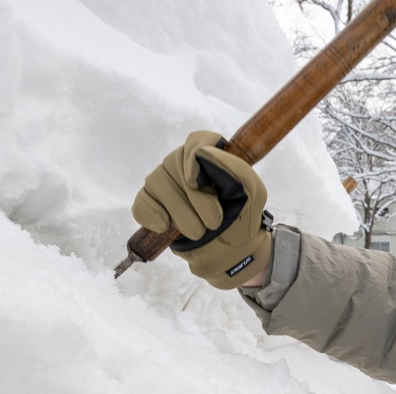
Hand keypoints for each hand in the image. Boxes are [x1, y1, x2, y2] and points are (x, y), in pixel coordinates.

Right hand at [132, 130, 270, 288]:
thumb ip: (236, 168)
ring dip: (180, 215)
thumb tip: (202, 153)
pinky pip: (142, 202)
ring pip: (158, 184)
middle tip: (214, 222)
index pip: (196, 140)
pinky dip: (151, 215)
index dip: (194, 157)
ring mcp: (165, 182)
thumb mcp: (253, 193)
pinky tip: (165, 227)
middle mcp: (184, 163)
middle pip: (175, 165)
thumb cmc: (243, 218)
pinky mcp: (152, 203)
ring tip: (198, 232)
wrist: (231, 251)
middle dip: (196, 200)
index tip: (200, 183)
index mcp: (211, 155)